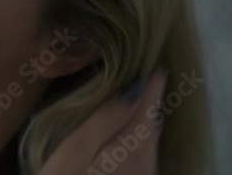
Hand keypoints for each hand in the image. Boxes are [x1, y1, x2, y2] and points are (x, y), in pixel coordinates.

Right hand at [40, 70, 168, 174]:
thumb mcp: (76, 148)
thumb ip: (105, 118)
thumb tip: (133, 88)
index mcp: (132, 147)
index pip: (147, 109)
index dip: (151, 86)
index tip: (155, 67)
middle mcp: (145, 164)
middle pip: (151, 125)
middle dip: (149, 101)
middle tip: (144, 77)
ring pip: (148, 141)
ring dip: (143, 119)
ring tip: (135, 99)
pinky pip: (142, 154)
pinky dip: (138, 136)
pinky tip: (126, 134)